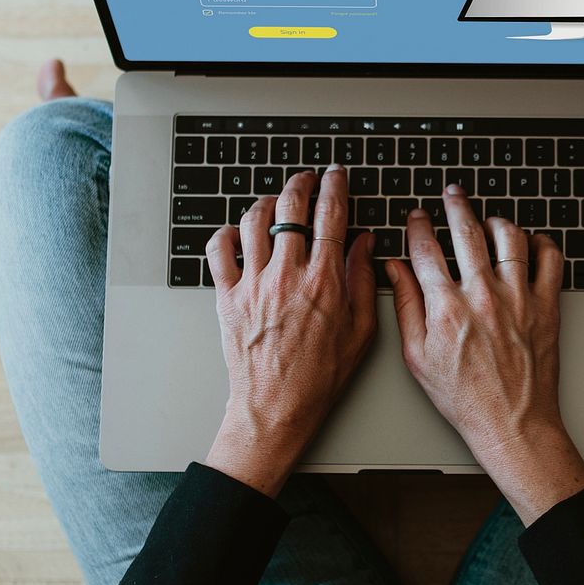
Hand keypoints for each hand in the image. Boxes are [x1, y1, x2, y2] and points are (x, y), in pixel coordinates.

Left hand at [203, 166, 376, 496]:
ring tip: (275, 201)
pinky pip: (219, 250)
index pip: (330, 216)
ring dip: (267, 202)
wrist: (274, 409)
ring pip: (255, 220)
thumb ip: (363, 281)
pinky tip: (239, 233)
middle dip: (301, 183)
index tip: (336, 175)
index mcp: (324, 282)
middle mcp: (287, 275)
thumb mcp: (360, 332)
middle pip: (291, 208)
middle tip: (307, 178)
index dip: (335, 187)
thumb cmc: (319, 378)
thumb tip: (364, 242)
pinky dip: (227, 233)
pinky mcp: (227, 297)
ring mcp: (253, 284)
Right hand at [387, 185, 583, 525]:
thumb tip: (394, 269)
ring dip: (496, 220)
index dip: (417, 226)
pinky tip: (529, 241)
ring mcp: (518, 298)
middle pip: (466, 231)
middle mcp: (483, 296)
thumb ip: (405, 306)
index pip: (425, 249)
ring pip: (510, 237)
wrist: (512, 423)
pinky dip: (540, 242)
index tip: (416, 216)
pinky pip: (549, 258)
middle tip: (452, 193)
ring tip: (488, 218)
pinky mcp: (546, 306)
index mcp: (446, 308)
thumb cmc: (464, 397)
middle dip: (455, 204)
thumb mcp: (417, 356)